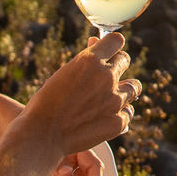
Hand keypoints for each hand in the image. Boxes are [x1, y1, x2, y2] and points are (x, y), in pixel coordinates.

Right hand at [19, 32, 139, 170]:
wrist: (42, 135)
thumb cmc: (47, 103)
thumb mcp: (63, 73)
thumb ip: (85, 60)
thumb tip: (96, 43)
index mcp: (90, 60)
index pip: (116, 40)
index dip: (111, 46)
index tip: (107, 52)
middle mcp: (106, 77)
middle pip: (125, 60)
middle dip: (116, 65)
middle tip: (105, 76)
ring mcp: (115, 100)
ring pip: (134, 87)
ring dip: (124, 90)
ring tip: (110, 98)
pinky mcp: (118, 121)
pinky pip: (129, 111)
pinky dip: (120, 113)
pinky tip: (107, 116)